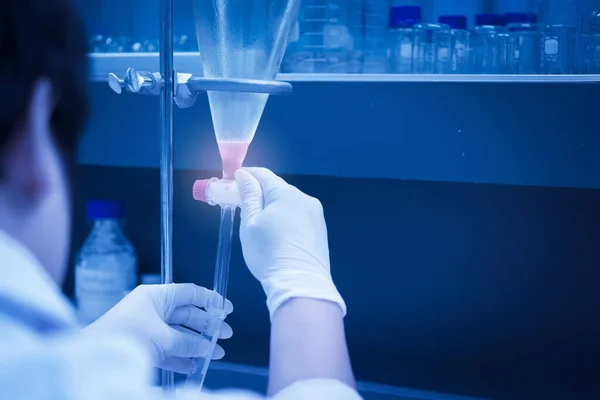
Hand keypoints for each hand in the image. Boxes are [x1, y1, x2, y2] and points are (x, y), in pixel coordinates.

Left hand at [85, 284, 232, 373]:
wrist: (93, 359)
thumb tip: (207, 347)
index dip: (210, 300)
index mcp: (156, 296)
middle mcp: (152, 309)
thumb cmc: (125, 336)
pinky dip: (181, 358)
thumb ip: (188, 343)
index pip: (190, 293)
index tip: (226, 309)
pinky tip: (194, 365)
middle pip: (187, 315)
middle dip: (207, 327)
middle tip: (225, 335)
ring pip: (179, 335)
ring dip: (197, 345)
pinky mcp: (142, 347)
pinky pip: (168, 350)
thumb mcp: (163, 338)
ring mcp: (147, 328)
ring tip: (215, 354)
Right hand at [234, 167, 345, 317]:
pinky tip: (278, 239)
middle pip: (277, 190)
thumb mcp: (250, 224)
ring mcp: (316, 216)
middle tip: (242, 210)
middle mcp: (305, 199)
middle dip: (259, 196)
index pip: (263, 175)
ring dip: (274, 210)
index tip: (232, 184)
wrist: (300, 284)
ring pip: (289, 205)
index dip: (246, 176)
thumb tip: (245, 175)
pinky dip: (286, 222)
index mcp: (286, 193)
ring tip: (260, 230)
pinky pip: (298, 219)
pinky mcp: (320, 231)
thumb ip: (248, 196)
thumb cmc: (269, 253)